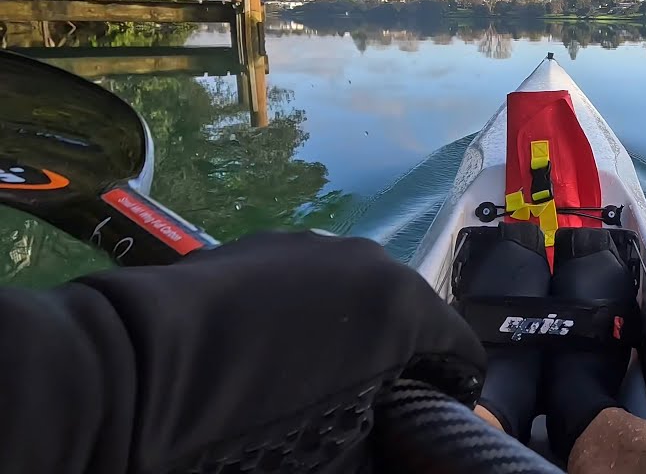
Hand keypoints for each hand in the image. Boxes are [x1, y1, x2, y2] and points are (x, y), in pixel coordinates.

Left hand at [49, 230, 483, 472]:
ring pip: (357, 293)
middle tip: (371, 407)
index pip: (460, 352)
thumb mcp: (337, 456)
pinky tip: (269, 351)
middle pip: (411, 315)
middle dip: (401, 360)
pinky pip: (309, 282)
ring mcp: (313, 246)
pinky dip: (306, 313)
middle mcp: (369, 261)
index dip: (453, 394)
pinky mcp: (263, 243)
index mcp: (405, 308)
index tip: (432, 424)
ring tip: (314, 377)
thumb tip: (400, 448)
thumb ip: (386, 447)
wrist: (134, 371)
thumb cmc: (253, 424)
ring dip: (352, 333)